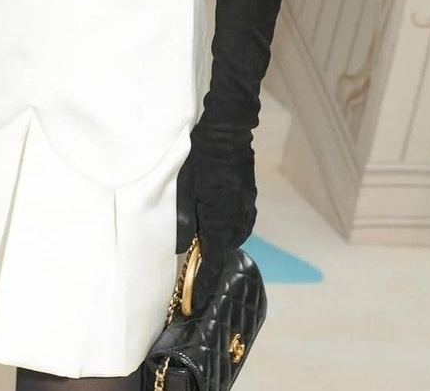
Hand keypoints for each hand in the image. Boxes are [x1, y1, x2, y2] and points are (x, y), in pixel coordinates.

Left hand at [176, 125, 255, 310]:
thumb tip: (179, 245)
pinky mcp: (249, 198)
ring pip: (232, 236)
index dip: (203, 283)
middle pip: (223, 249)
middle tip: (192, 272)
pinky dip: (226, 230)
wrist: (228, 127)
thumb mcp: (183, 184)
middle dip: (209, 262)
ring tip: (201, 246)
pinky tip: (214, 222)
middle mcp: (237, 216)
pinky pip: (238, 223)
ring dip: (218, 243)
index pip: (213, 259)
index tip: (196, 302)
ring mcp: (247, 207)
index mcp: (220, 214)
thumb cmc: (200, 153)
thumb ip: (182, 217)